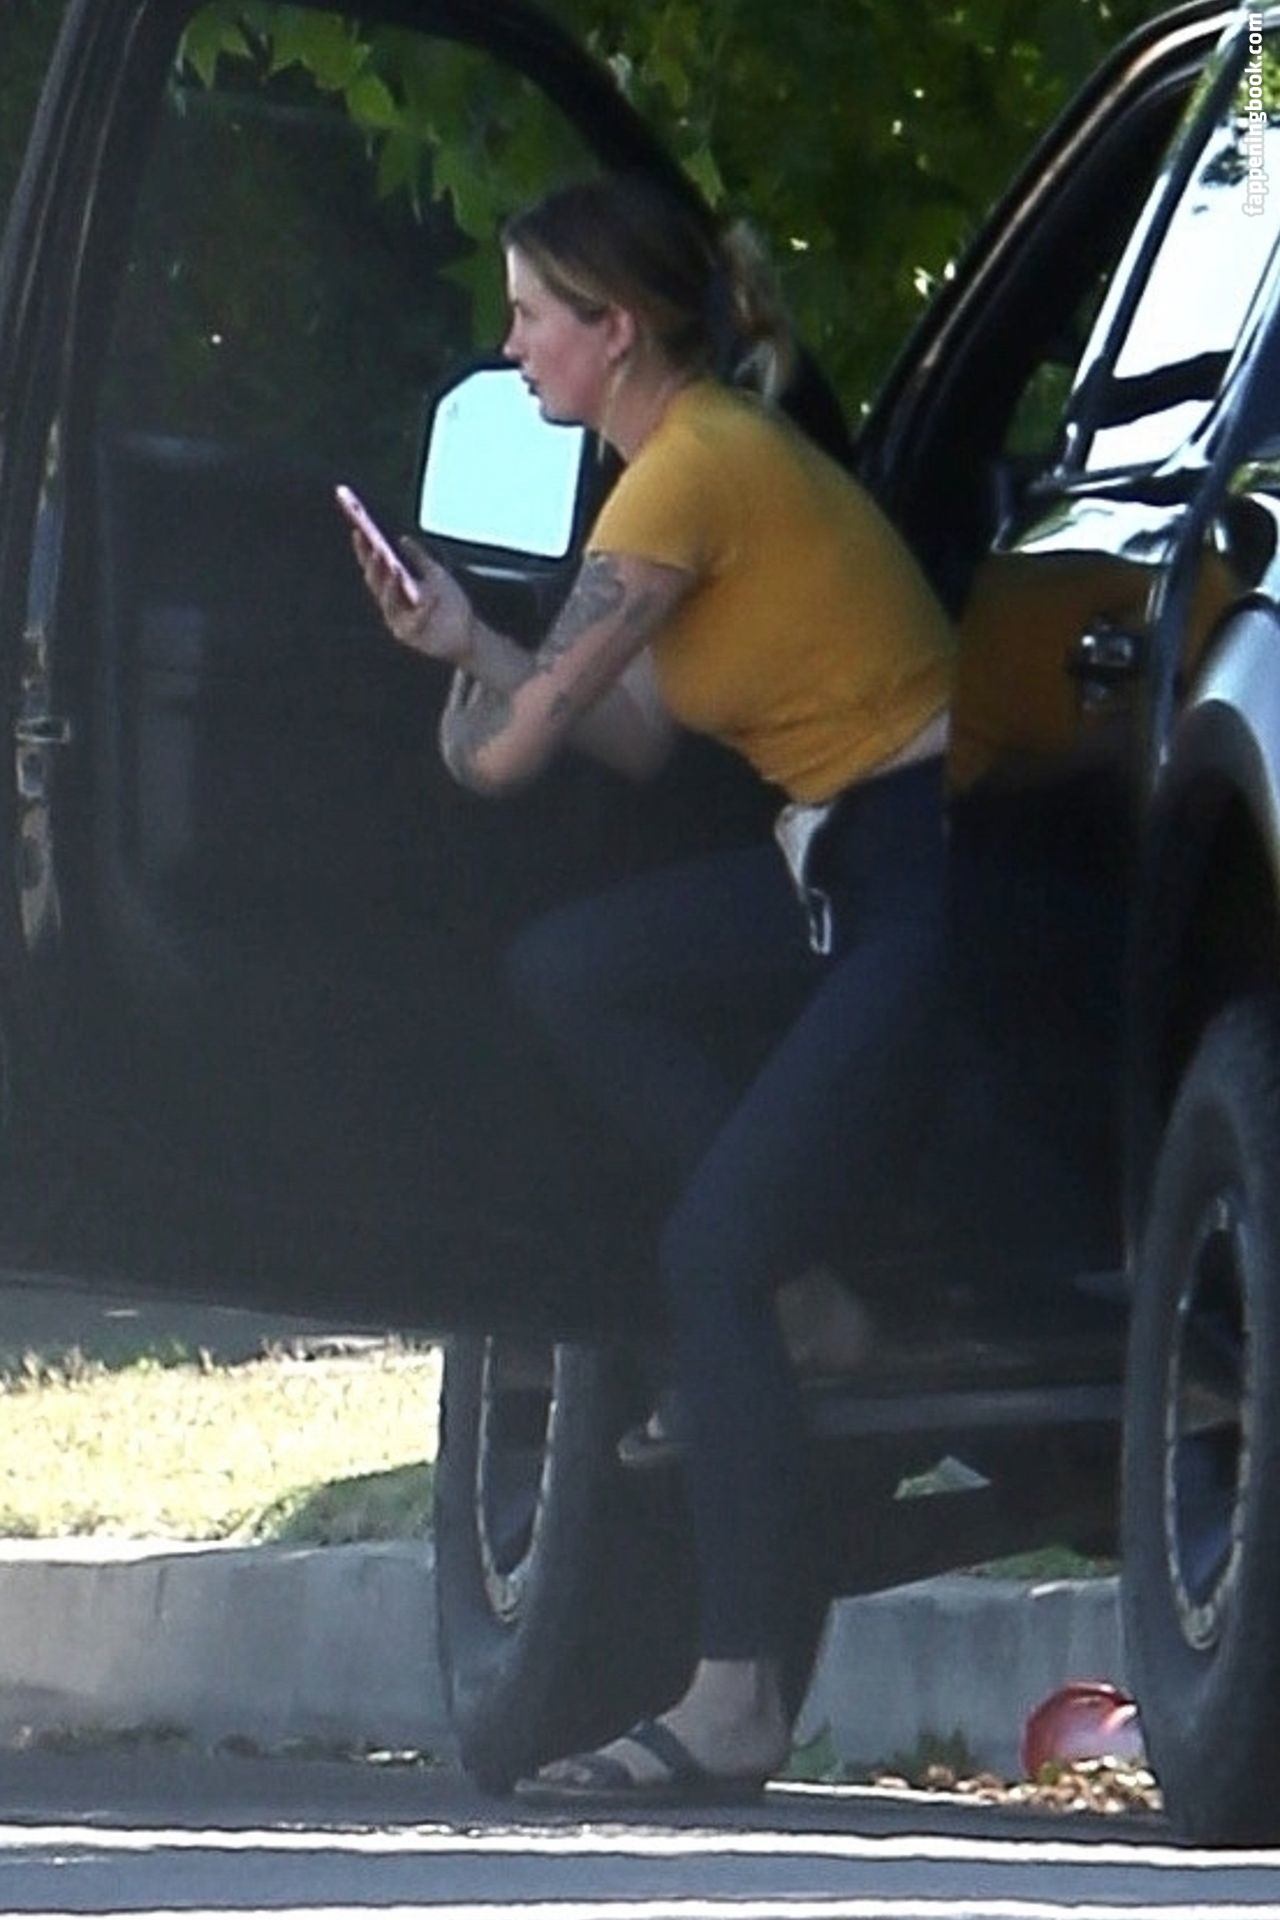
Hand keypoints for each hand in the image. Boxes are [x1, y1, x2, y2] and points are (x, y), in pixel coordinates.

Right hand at [352, 528, 475, 667]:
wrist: (468, 634)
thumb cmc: (451, 605)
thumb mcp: (436, 575)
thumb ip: (419, 558)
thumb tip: (402, 539)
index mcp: (393, 590)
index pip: (374, 568)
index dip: (363, 551)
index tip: (358, 532)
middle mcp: (391, 606)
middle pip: (375, 585)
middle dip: (374, 567)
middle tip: (375, 550)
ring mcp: (399, 622)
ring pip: (389, 603)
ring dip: (390, 586)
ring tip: (394, 569)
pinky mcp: (412, 637)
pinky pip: (414, 621)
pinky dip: (421, 609)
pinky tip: (427, 598)